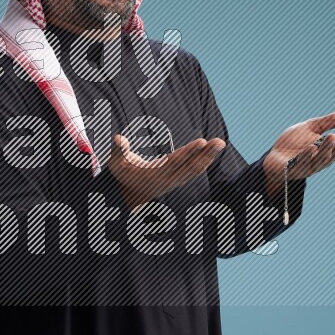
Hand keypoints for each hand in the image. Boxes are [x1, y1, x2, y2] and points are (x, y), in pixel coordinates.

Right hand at [106, 134, 225, 210]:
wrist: (127, 196)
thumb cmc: (122, 174)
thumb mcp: (115, 163)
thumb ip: (118, 150)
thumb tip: (119, 138)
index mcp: (152, 175)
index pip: (173, 162)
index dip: (188, 152)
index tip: (201, 142)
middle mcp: (166, 181)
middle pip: (189, 167)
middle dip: (205, 154)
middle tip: (219, 142)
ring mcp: (174, 183)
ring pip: (194, 170)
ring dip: (208, 157)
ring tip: (220, 143)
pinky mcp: (178, 181)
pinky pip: (194, 172)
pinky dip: (204, 162)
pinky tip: (212, 151)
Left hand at [262, 109, 334, 185]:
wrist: (274, 156)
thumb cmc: (294, 142)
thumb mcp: (312, 127)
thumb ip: (330, 121)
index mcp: (328, 151)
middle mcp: (322, 160)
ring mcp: (309, 167)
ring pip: (321, 159)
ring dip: (327, 148)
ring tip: (332, 136)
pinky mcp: (294, 170)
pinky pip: (302, 164)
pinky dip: (307, 156)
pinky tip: (312, 147)